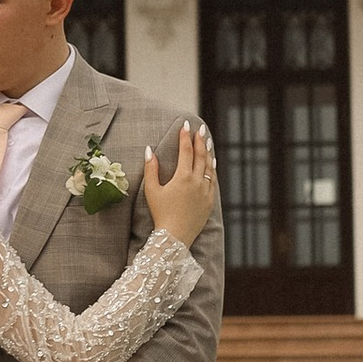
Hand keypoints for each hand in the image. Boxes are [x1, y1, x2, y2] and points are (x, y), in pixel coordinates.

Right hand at [144, 120, 217, 245]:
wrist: (175, 236)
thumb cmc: (160, 214)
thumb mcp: (152, 190)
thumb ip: (151, 169)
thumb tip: (149, 150)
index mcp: (183, 177)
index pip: (186, 151)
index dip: (185, 137)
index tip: (185, 125)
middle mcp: (197, 182)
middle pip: (200, 156)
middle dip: (200, 141)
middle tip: (200, 129)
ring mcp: (206, 191)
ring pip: (209, 167)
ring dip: (208, 152)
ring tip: (207, 142)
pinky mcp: (209, 201)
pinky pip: (213, 180)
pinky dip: (212, 169)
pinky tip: (211, 163)